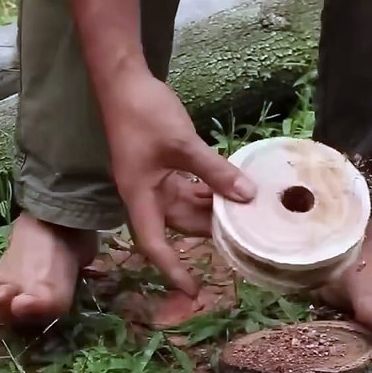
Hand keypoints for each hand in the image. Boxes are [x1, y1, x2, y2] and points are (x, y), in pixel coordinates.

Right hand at [101, 71, 255, 294]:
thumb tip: (248, 197)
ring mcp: (153, 180)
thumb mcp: (182, 143)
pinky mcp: (162, 166)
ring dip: (211, 212)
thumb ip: (215, 171)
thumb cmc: (144, 113)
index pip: (155, 245)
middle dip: (207, 234)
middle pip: (177, 226)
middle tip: (243, 239)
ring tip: (244, 215)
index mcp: (140, 196)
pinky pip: (187, 188)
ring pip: (186, 208)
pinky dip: (208, 192)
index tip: (193, 291)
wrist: (123, 80)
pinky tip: (233, 190)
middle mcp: (145, 195)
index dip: (173, 270)